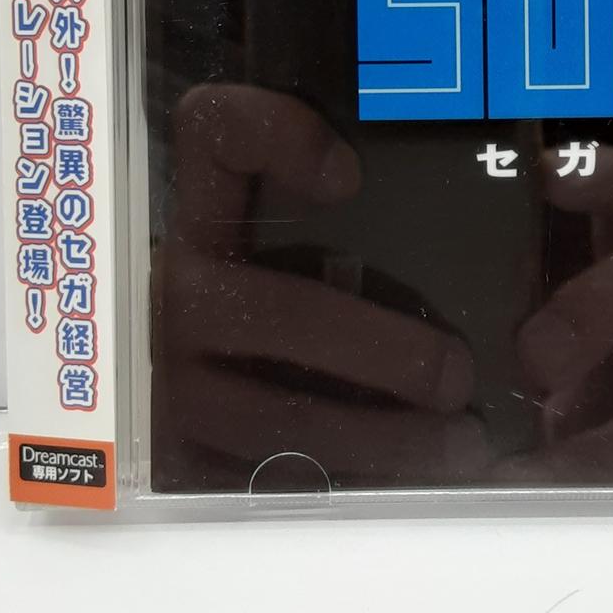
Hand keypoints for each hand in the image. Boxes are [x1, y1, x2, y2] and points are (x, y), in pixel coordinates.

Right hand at [151, 83, 489, 489]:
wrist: (153, 352)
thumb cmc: (245, 266)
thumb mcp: (264, 205)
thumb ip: (305, 172)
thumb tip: (355, 180)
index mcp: (199, 207)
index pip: (216, 134)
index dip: (278, 140)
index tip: (350, 175)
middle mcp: (176, 285)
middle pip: (284, 312)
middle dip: (380, 351)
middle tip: (457, 375)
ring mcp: (169, 375)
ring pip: (279, 416)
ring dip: (381, 435)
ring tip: (459, 442)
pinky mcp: (176, 449)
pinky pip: (265, 475)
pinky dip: (346, 479)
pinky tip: (407, 477)